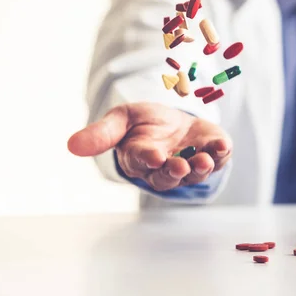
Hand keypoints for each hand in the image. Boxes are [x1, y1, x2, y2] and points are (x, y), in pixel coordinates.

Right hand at [67, 102, 231, 190]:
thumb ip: (102, 133)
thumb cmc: (145, 123)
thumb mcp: (122, 119)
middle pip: (169, 176)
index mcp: (141, 158)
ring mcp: (191, 163)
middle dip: (175, 171)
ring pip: (195, 173)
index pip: (142, 162)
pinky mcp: (212, 154)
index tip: (153, 156)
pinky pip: (218, 158)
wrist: (175, 121)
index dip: (148, 160)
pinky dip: (221, 153)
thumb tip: (71, 145)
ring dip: (201, 167)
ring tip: (205, 160)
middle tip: (179, 166)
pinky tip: (223, 145)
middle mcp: (166, 167)